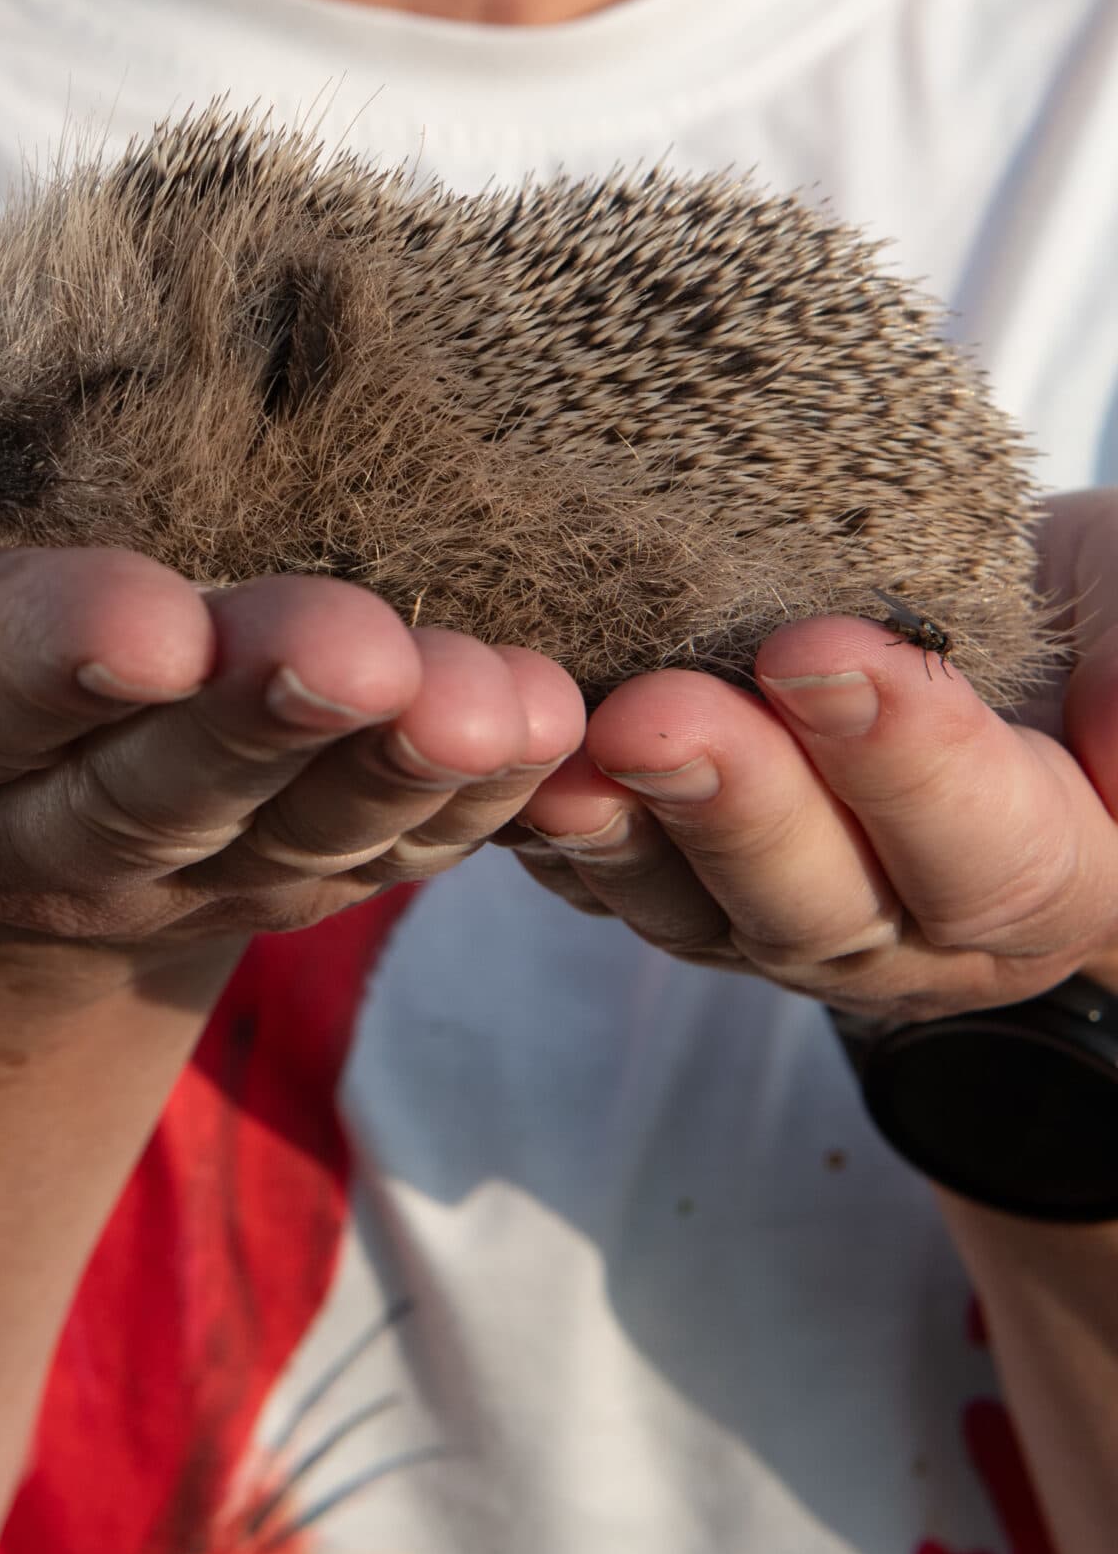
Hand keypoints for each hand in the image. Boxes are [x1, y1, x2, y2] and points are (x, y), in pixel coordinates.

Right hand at [0, 418, 584, 965]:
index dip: (54, 660)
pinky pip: (406, 850)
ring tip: (503, 696)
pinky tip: (567, 730)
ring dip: (408, 770)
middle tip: (358, 647)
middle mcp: (54, 824)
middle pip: (159, 781)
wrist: (14, 750)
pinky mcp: (317, 866)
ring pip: (307, 831)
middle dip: (260, 721)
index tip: (144, 612)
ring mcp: (202, 862)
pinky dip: (489, 803)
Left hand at [508, 490, 1117, 1015]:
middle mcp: (916, 933)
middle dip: (738, 805)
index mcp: (1062, 881)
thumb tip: (1113, 745)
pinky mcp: (678, 884)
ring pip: (692, 907)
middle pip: (822, 903)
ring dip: (620, 829)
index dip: (909, 762)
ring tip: (565, 748)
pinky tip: (497, 761)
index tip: (827, 651)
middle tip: (659, 714)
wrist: (1000, 620)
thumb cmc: (1093, 621)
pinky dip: (547, 828)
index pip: (990, 847)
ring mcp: (782, 921)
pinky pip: (604, 880)